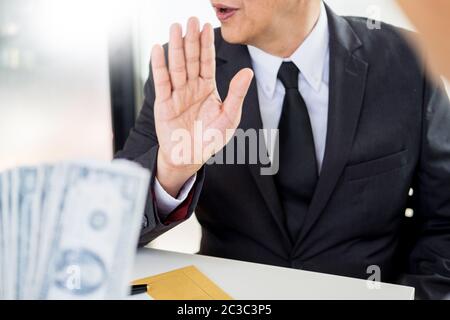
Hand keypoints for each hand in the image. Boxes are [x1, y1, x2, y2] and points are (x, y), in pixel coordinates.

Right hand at [152, 18, 253, 196]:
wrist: (190, 157)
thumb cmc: (210, 139)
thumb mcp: (229, 117)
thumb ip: (236, 94)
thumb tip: (248, 71)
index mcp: (207, 88)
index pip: (207, 62)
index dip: (207, 44)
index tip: (206, 26)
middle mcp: (191, 87)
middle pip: (191, 59)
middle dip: (191, 40)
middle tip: (190, 19)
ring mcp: (177, 94)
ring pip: (177, 66)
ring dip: (176, 47)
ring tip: (175, 28)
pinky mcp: (164, 104)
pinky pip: (162, 82)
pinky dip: (159, 66)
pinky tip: (158, 49)